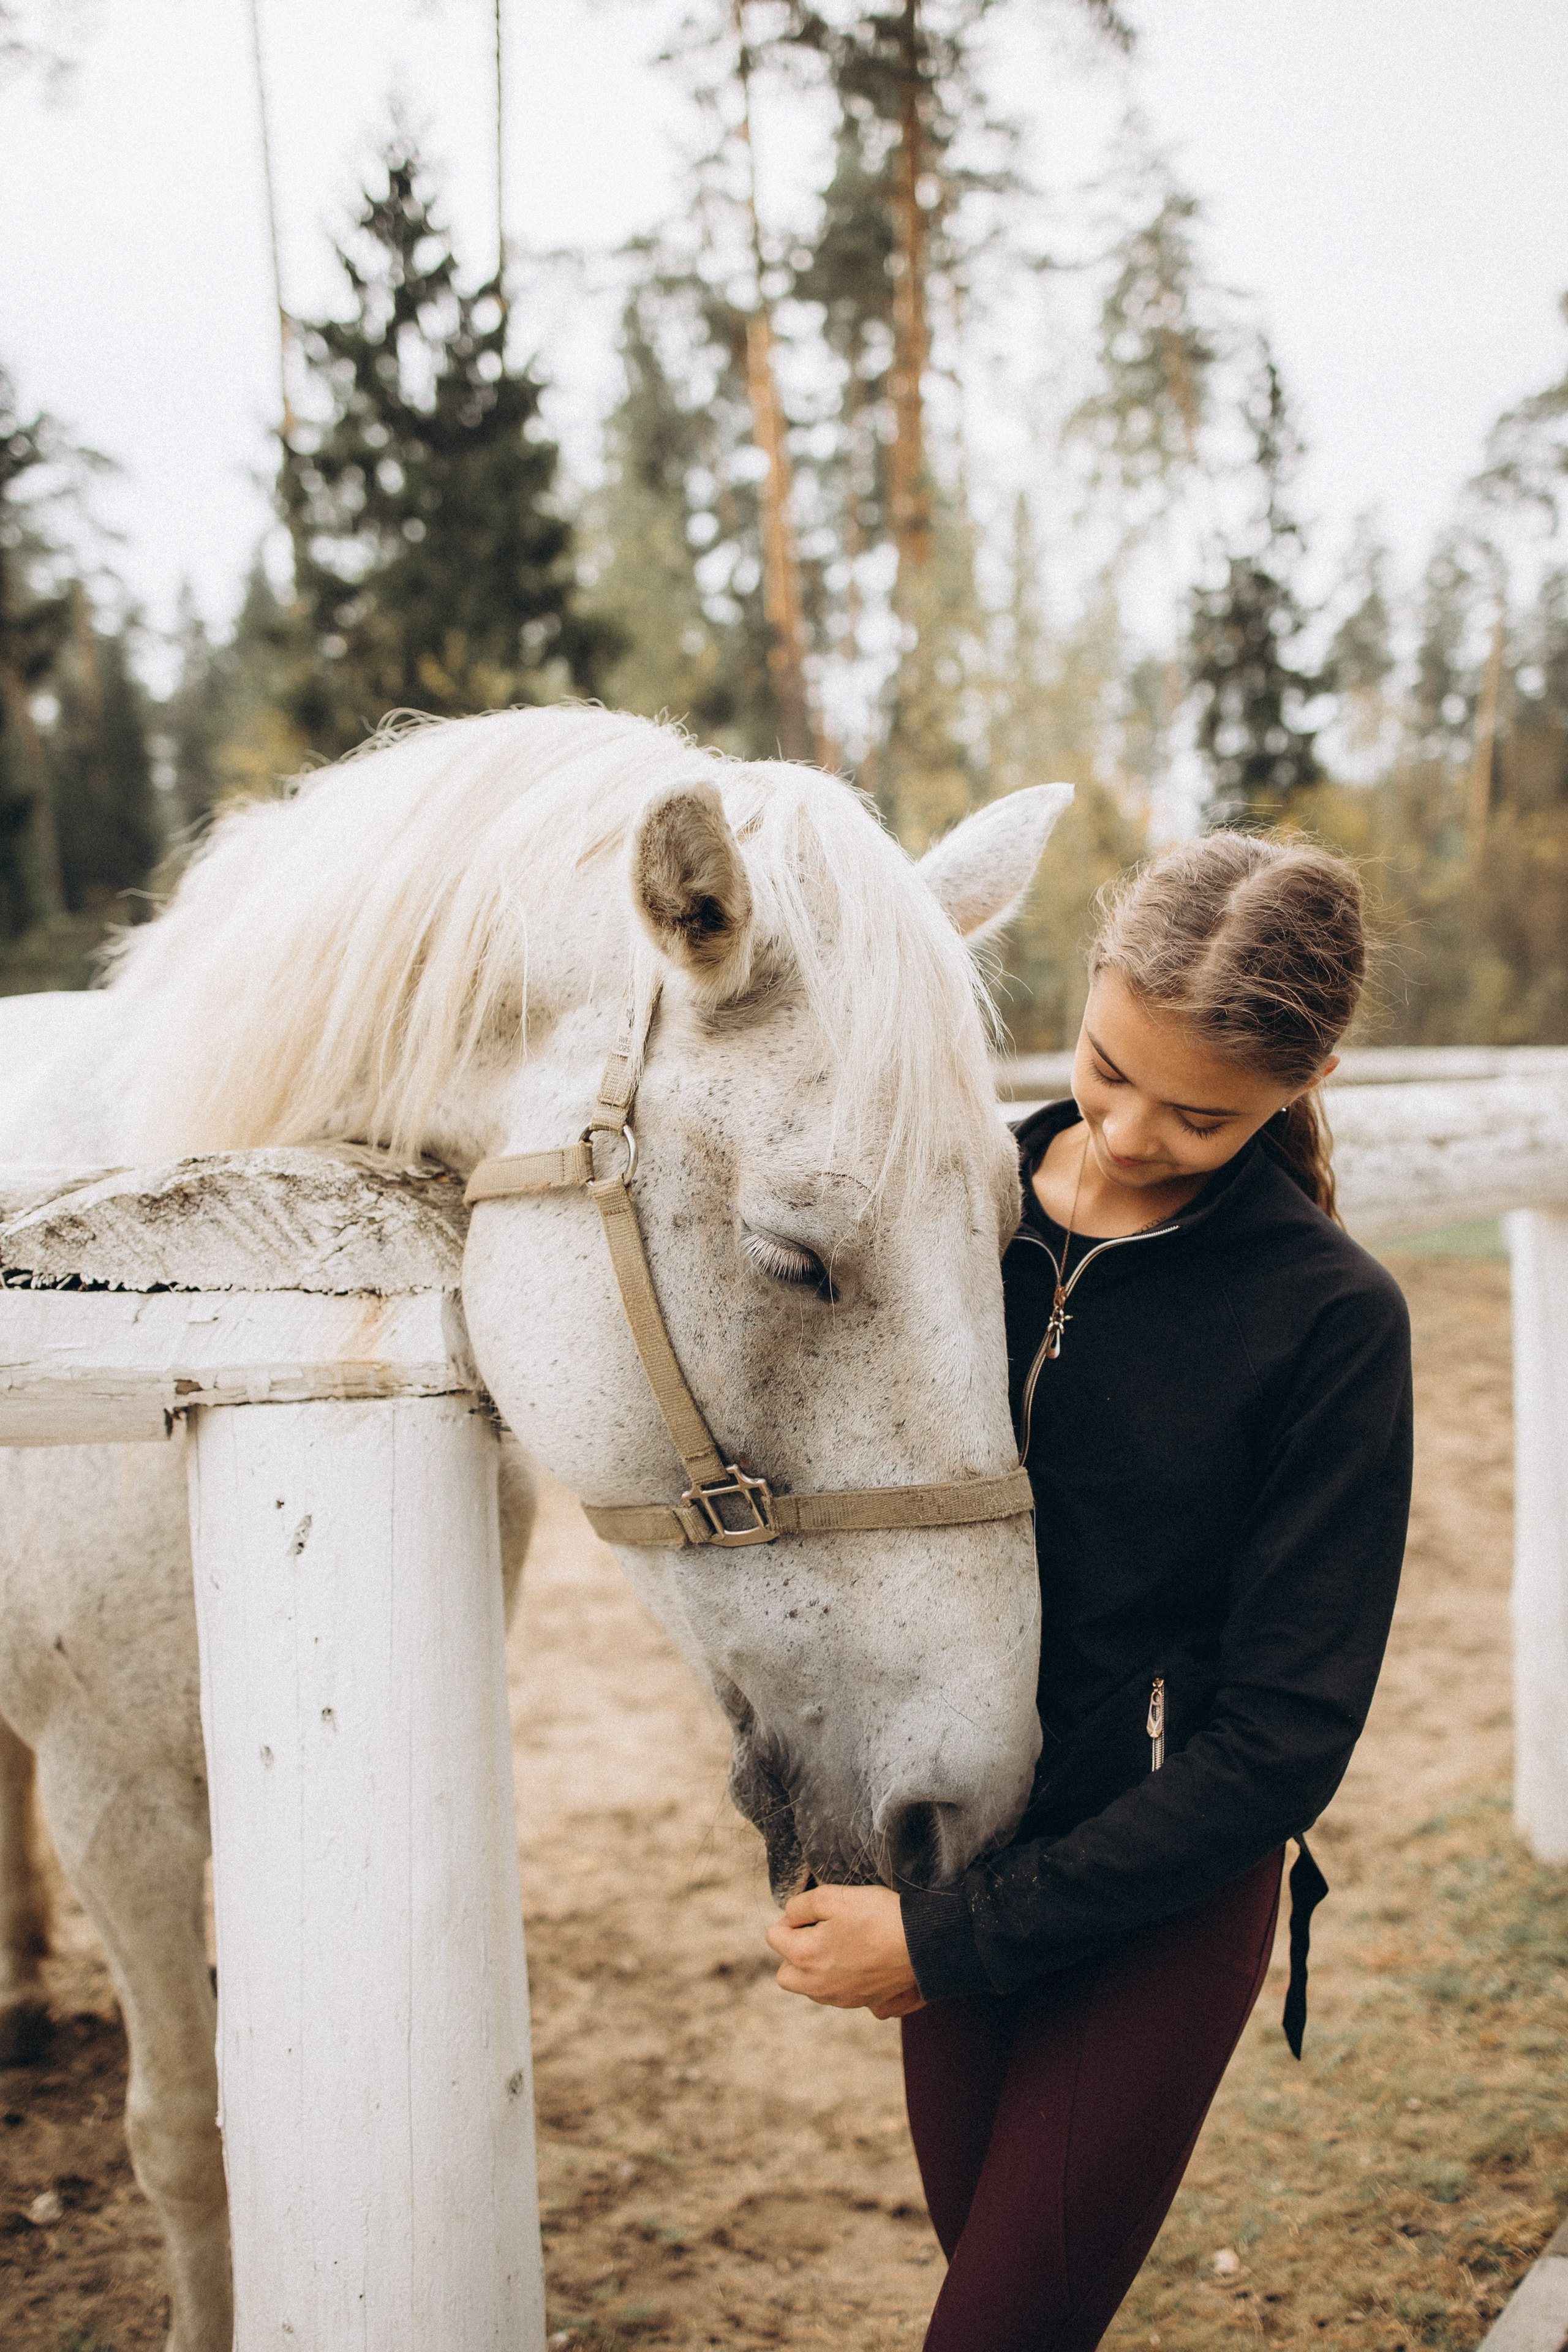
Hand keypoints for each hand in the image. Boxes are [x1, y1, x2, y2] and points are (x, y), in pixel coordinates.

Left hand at [765, 1883, 925, 2018]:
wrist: (921, 1943)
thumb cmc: (877, 1916)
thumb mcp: (833, 1896)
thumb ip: (800, 1905)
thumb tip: (789, 1917)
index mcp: (804, 1956)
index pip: (773, 1937)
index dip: (790, 1919)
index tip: (813, 1913)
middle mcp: (817, 1984)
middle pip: (785, 1974)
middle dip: (794, 1952)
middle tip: (818, 1932)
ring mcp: (840, 1998)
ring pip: (810, 1987)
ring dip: (814, 1969)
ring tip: (839, 1944)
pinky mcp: (861, 2002)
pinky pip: (835, 1994)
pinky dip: (837, 1979)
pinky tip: (856, 1959)